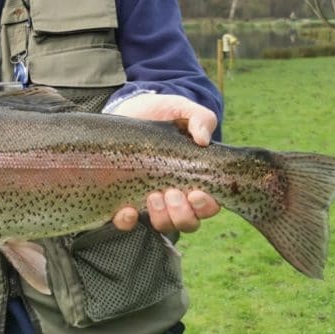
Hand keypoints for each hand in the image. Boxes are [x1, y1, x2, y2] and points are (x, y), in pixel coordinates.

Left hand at [107, 93, 221, 232]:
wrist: (127, 108)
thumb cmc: (161, 111)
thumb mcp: (182, 108)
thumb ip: (200, 118)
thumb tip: (204, 140)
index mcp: (195, 177)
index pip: (209, 204)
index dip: (205, 206)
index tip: (195, 193)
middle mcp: (176, 195)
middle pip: (189, 222)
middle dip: (183, 213)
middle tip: (171, 192)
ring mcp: (151, 200)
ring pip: (164, 225)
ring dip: (162, 217)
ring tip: (153, 195)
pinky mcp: (125, 198)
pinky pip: (127, 223)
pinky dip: (128, 221)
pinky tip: (127, 210)